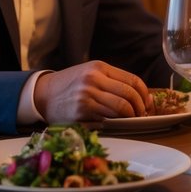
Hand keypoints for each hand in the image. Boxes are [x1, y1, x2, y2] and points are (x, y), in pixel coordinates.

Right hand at [33, 61, 152, 122]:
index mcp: (99, 67)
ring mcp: (87, 96)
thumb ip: (113, 81)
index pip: (132, 80)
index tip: (148, 103)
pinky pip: (107, 119)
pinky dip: (115, 123)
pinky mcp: (81, 112)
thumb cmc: (71, 85)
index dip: (145, 94)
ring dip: (130, 117)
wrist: (43, 94)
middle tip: (141, 115)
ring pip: (121, 108)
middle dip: (140, 108)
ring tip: (131, 120)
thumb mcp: (90, 73)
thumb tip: (143, 96)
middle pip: (129, 95)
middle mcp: (93, 79)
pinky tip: (115, 124)